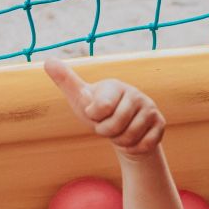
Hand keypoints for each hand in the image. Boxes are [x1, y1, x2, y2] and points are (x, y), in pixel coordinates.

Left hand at [44, 58, 165, 155]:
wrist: (123, 130)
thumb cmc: (98, 112)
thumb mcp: (80, 99)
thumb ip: (66, 81)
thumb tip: (48, 61)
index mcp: (115, 85)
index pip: (100, 109)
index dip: (94, 118)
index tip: (96, 112)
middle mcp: (135, 93)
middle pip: (114, 126)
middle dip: (105, 132)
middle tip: (107, 125)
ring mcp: (150, 108)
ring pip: (129, 137)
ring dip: (119, 141)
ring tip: (119, 131)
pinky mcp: (160, 123)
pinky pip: (144, 144)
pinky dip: (134, 148)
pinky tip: (132, 139)